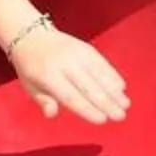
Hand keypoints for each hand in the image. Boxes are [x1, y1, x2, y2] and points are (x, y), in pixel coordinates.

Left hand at [9, 24, 128, 123]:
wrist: (32, 35)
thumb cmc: (31, 67)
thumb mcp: (30, 86)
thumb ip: (43, 101)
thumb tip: (52, 114)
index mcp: (47, 75)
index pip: (71, 96)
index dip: (87, 109)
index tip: (102, 120)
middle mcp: (64, 63)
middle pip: (89, 87)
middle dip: (107, 103)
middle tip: (120, 117)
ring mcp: (77, 53)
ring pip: (99, 74)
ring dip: (114, 91)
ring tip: (126, 105)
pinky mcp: (86, 47)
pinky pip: (102, 63)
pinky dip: (113, 75)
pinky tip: (122, 87)